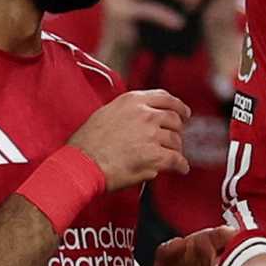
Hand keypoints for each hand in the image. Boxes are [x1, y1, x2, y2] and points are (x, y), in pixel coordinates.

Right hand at [67, 89, 190, 190]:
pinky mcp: (154, 156)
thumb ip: (128, 112)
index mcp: (133, 101)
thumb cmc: (87, 143)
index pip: (165, 98)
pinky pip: (176, 160)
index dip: (178, 107)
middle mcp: (145, 114)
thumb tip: (143, 118)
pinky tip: (180, 168)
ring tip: (173, 156)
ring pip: (176, 140)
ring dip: (176, 149)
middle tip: (176, 138)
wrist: (81, 163)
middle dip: (178, 130)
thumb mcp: (106, 113)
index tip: (184, 113)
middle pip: (174, 119)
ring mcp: (151, 135)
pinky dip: (180, 165)